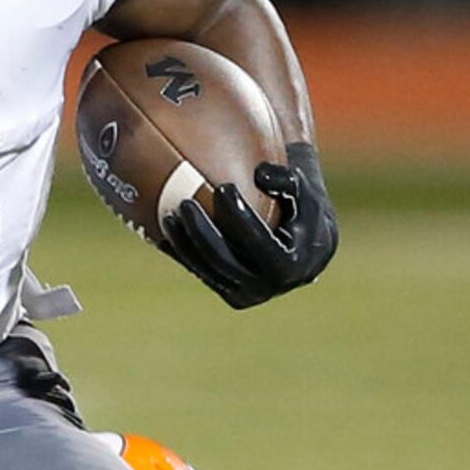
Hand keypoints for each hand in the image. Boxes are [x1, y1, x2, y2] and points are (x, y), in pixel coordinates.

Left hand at [162, 141, 338, 309]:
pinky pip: (201, 274)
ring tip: (169, 215)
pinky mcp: (231, 295)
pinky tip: (162, 232)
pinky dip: (182, 254)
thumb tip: (260, 174)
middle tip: (184, 203)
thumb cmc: (303, 208)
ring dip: (184, 245)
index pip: (259, 241)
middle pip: (226, 260)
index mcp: (290, 266)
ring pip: (207, 271)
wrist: (307, 242)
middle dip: (202, 232)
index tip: (224, 188)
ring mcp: (247, 295)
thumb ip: (287, 180)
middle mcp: (268, 287)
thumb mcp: (305, 192)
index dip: (241, 216)